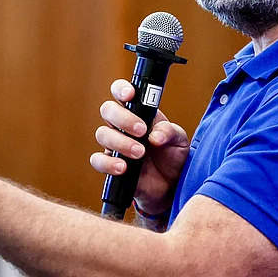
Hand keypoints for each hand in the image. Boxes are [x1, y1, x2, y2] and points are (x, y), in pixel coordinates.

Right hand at [89, 78, 189, 215]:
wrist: (171, 187)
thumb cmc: (174, 158)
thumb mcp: (180, 141)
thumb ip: (170, 132)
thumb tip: (155, 136)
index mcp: (139, 113)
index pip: (122, 93)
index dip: (121, 89)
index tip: (130, 95)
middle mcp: (122, 126)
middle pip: (108, 110)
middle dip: (123, 118)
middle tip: (141, 131)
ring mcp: (114, 145)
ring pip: (102, 134)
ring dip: (120, 142)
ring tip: (140, 153)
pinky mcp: (110, 165)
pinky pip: (98, 160)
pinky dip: (108, 163)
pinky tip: (123, 168)